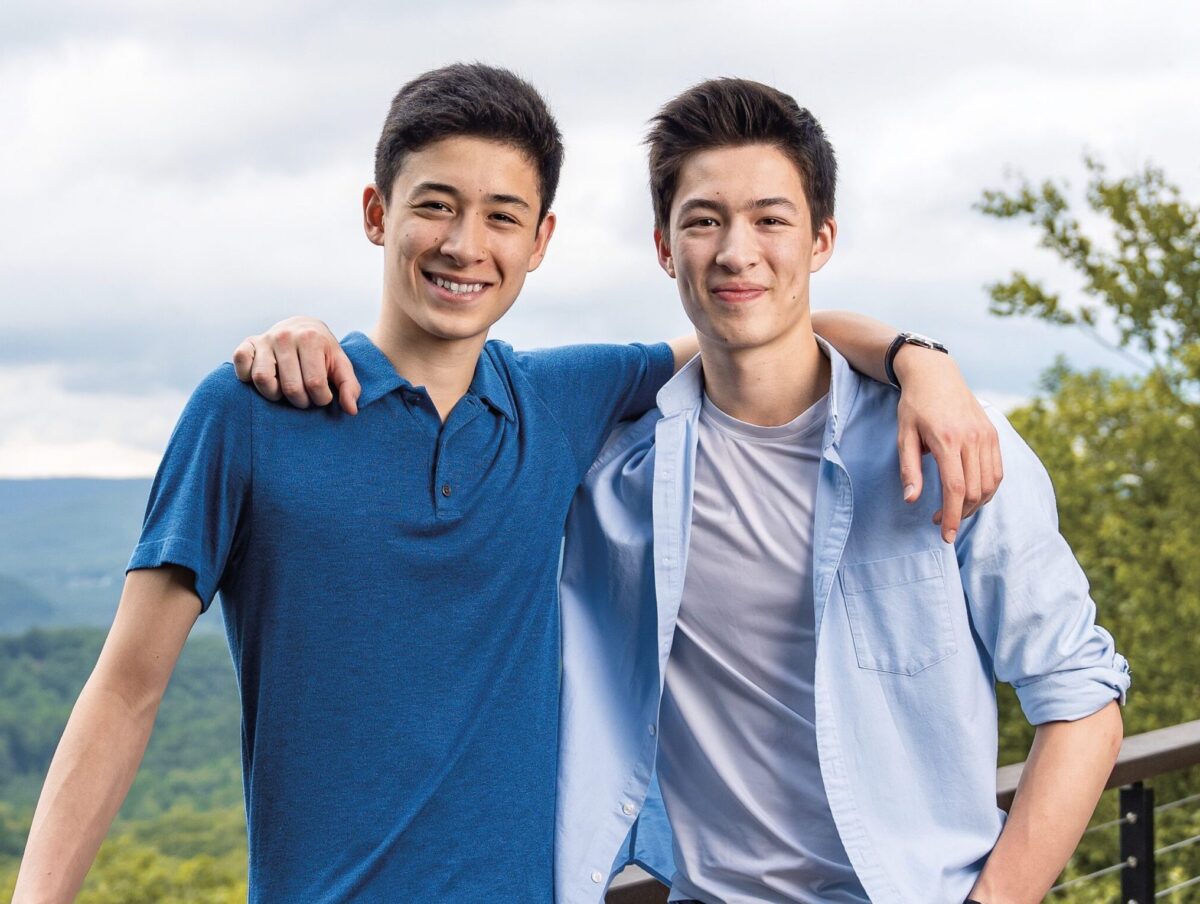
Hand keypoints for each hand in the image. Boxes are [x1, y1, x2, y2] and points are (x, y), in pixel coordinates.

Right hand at [232, 317, 360, 414]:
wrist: (304, 327)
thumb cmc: (323, 352)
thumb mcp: (341, 365)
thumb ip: (349, 386)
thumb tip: (351, 410)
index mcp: (310, 339)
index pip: (314, 383)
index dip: (321, 399)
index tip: (323, 396)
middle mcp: (285, 336)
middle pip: (290, 387)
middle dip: (300, 401)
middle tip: (305, 398)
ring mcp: (265, 339)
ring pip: (262, 379)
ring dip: (274, 395)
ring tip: (284, 392)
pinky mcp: (248, 344)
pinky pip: (241, 363)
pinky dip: (248, 377)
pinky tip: (266, 380)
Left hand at [894, 346, 1002, 541]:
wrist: (936, 375)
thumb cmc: (914, 406)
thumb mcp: (903, 435)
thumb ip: (908, 469)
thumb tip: (912, 500)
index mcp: (947, 440)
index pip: (955, 488)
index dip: (952, 516)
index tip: (945, 536)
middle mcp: (972, 439)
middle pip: (975, 491)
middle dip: (961, 515)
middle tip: (941, 523)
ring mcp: (987, 436)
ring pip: (990, 484)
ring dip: (975, 505)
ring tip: (955, 511)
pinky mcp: (994, 435)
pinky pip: (997, 472)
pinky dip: (987, 490)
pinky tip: (970, 495)